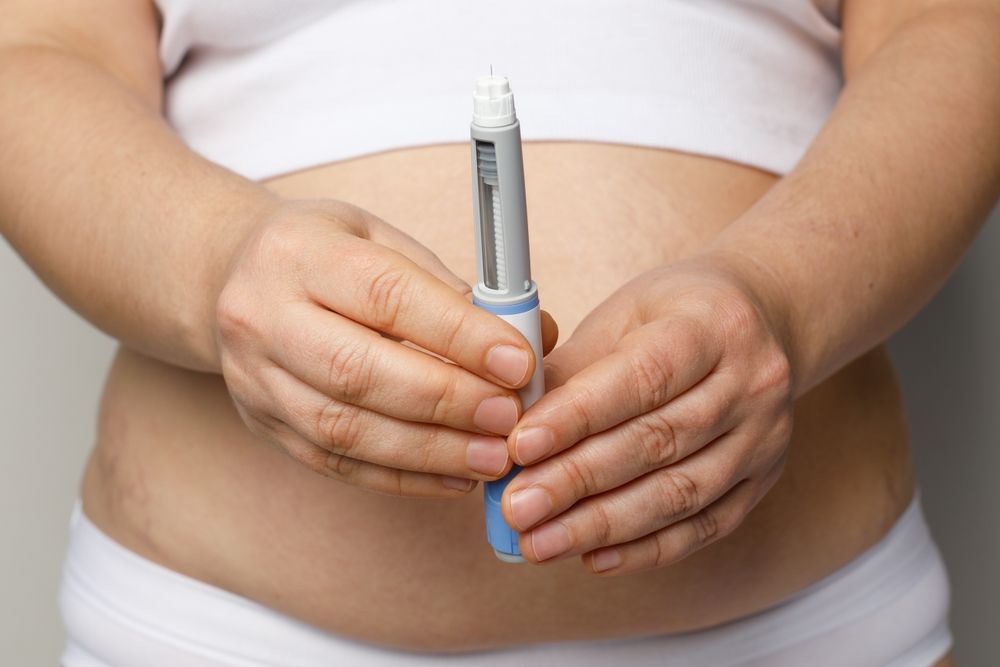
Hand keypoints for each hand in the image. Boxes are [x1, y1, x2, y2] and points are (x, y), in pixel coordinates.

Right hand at [215, 199, 557, 496]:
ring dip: (428, 450)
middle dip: (446, 400)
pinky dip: (402, 477)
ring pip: (344, 428)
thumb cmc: (324, 254)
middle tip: (509, 417)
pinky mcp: (264, 425)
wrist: (229, 278)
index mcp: (299, 254)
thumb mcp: (380, 240)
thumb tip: (535, 336)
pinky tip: (454, 476)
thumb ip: (450, 288)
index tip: (518, 362)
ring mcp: (256, 378)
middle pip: (358, 370)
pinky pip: (336, 463)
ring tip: (491, 456)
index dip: (457, 334)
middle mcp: (263, 316)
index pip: (385, 296)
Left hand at [501, 257, 792, 573]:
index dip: (577, 417)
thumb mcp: (623, 315)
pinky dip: (646, 549)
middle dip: (577, 480)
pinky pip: (704, 526)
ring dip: (602, 526)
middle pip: (657, 442)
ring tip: (540, 542)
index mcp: (713, 326)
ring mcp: (763, 437)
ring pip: (679, 493)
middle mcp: (751, 383)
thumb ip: (572, 368)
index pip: (642, 378)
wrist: (764, 320)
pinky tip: (594, 557)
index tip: (519, 446)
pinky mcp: (763, 480)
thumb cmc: (678, 314)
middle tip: (518, 507)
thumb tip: (508, 426)